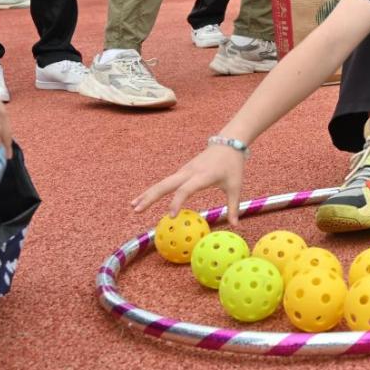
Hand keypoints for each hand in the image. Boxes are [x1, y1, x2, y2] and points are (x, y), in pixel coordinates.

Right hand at [131, 145, 245, 225]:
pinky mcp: (182, 171)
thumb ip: (234, 206)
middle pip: (166, 184)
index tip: (170, 216)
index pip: (186, 189)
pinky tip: (144, 198)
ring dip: (148, 193)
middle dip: (151, 197)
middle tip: (137, 210)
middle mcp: (189, 172)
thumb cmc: (233, 166)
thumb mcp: (236, 186)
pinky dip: (155, 190)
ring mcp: (184, 170)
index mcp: (203, 176)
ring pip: (163, 182)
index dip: (177, 202)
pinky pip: (166, 181)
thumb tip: (235, 226)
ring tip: (133, 206)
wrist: (228, 143)